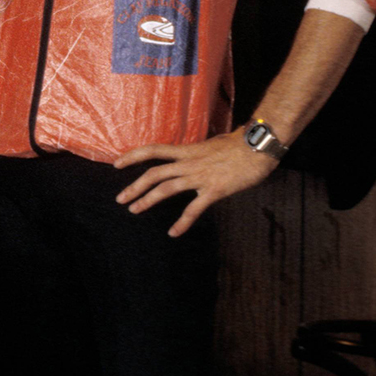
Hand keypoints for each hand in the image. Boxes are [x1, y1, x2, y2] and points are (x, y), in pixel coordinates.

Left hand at [113, 130, 278, 236]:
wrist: (258, 147)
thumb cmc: (239, 144)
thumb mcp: (212, 143)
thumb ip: (198, 151)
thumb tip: (193, 153)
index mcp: (187, 150)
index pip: (153, 150)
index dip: (133, 156)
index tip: (117, 164)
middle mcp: (189, 162)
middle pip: (154, 173)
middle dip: (134, 186)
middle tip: (120, 199)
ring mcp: (200, 176)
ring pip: (166, 188)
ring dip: (148, 200)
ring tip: (134, 210)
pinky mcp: (214, 190)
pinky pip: (194, 208)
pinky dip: (182, 222)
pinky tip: (173, 232)